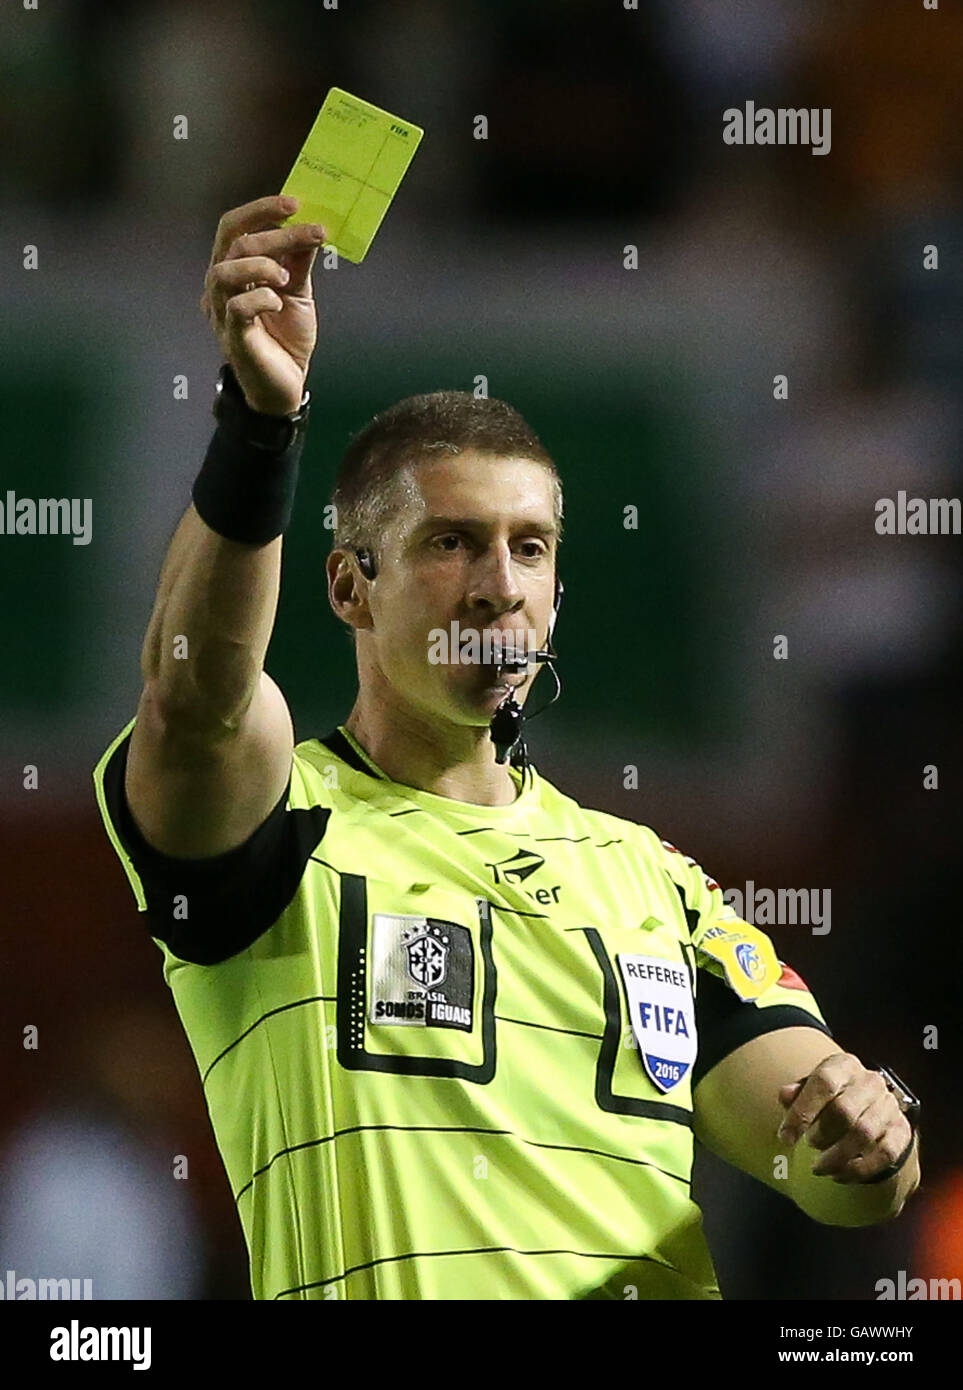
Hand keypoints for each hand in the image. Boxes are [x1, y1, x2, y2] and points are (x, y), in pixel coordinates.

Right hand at [200, 194, 326, 415]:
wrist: (287, 384)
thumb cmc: (287, 337)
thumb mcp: (298, 292)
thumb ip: (299, 261)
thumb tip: (311, 227)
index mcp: (233, 270)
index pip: (234, 227)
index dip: (261, 210)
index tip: (295, 202)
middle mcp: (221, 288)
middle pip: (234, 244)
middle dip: (273, 233)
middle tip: (310, 232)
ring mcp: (222, 313)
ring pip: (225, 272)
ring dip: (261, 265)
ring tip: (286, 278)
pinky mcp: (232, 338)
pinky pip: (237, 308)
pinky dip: (261, 298)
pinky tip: (279, 303)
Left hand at [776, 1052, 913, 1183]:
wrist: (868, 1102)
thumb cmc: (830, 1096)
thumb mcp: (811, 1088)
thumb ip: (796, 1093)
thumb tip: (785, 1095)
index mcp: (844, 1065)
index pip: (823, 1083)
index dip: (802, 1112)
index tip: (785, 1137)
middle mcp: (870, 1082)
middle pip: (844, 1111)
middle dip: (821, 1135)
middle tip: (809, 1145)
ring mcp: (889, 1106)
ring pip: (864, 1134)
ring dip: (837, 1157)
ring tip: (819, 1167)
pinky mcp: (902, 1130)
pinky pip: (884, 1154)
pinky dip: (859, 1169)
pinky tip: (840, 1175)